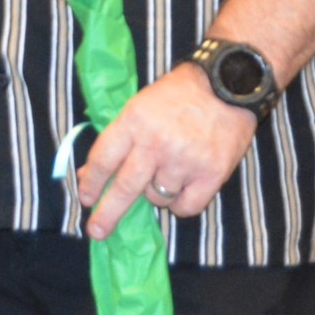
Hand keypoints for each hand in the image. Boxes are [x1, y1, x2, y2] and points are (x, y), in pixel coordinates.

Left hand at [76, 63, 256, 238]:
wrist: (228, 83)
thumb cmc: (179, 94)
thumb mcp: (140, 106)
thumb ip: (117, 140)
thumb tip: (88, 175)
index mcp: (135, 121)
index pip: (104, 159)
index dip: (91, 182)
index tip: (86, 198)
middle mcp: (156, 143)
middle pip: (125, 188)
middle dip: (107, 214)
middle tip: (97, 231)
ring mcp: (184, 161)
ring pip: (157, 198)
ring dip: (157, 192)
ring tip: (169, 169)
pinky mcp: (210, 175)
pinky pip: (185, 207)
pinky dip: (181, 204)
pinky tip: (184, 187)